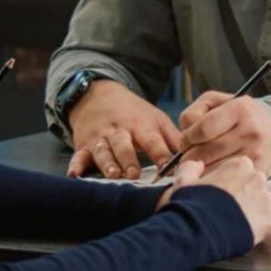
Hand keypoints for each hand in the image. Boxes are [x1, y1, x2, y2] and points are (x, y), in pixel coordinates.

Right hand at [66, 81, 182, 179]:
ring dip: (107, 163)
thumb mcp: (156, 120)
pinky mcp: (83, 144)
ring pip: (102, 151)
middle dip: (129, 159)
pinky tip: (74, 174)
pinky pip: (78, 155)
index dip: (161, 154)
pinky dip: (76, 165)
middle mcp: (120, 131)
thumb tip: (196, 157)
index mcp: (141, 125)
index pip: (153, 140)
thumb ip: (173, 140)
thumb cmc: (134, 113)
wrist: (99, 95)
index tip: (169, 169)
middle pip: (124, 145)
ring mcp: (100, 138)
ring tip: (113, 175)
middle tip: (135, 174)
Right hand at [155, 156, 270, 246]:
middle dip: (245, 195)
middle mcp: (258, 179)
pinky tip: (243, 231)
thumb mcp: (184, 181)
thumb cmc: (192, 207)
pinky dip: (259, 228)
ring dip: (254, 210)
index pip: (242, 170)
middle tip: (228, 209)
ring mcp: (266, 200)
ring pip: (264, 203)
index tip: (223, 193)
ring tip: (235, 221)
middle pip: (255, 185)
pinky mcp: (270, 221)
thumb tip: (197, 165)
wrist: (199, 232)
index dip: (231, 183)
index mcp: (240, 166)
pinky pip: (268, 223)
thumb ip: (191, 168)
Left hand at [177, 91, 270, 177]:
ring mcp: (255, 154)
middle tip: (190, 154)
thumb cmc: (238, 116)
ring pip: (212, 170)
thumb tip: (185, 134)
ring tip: (201, 163)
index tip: (185, 140)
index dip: (187, 138)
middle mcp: (251, 131)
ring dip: (200, 170)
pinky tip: (214, 170)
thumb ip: (194, 111)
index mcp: (240, 109)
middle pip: (205, 153)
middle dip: (189, 156)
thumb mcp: (216, 102)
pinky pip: (224, 181)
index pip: (202, 130)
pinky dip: (214, 178)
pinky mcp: (257, 171)